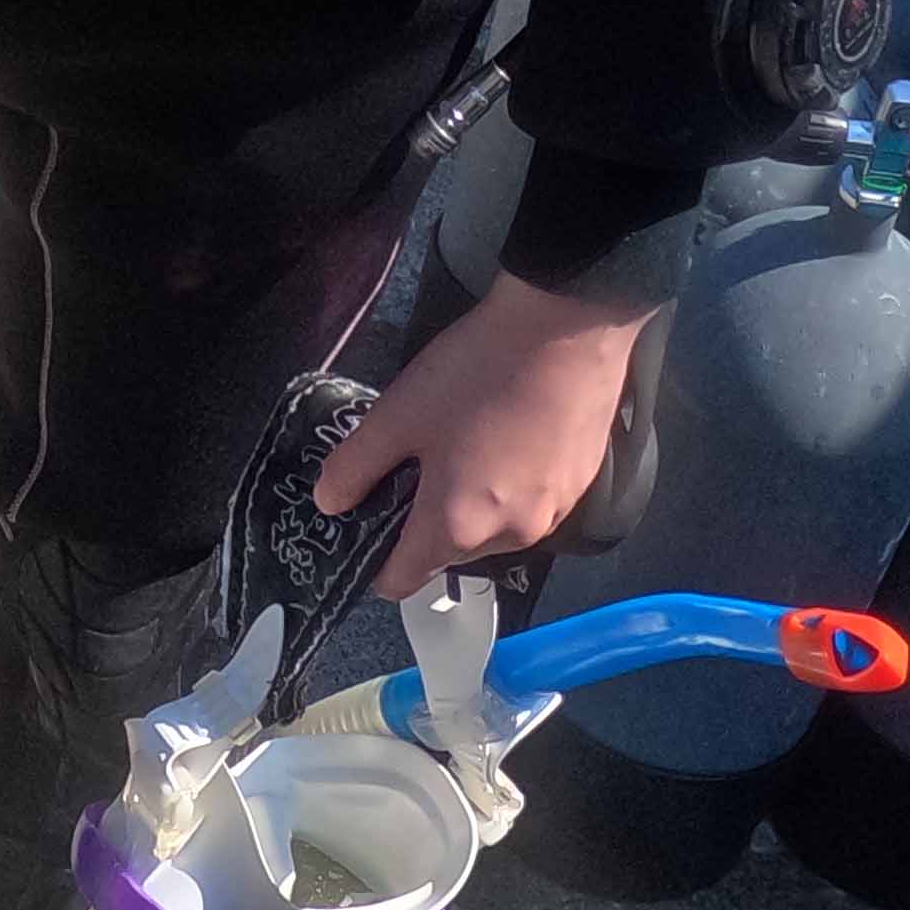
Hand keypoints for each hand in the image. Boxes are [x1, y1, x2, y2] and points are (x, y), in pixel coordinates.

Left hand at [313, 274, 656, 595]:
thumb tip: (328, 503)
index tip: (368, 521)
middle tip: (417, 460)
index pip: (403, 581)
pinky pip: (532, 506)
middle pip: (449, 552)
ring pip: (494, 530)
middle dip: (427, 519)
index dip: (376, 561)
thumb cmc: (476, 372)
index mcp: (458, 526)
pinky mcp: (581, 489)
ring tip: (465, 440)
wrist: (567, 328)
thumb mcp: (398, 412)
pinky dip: (513, 486)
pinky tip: (509, 434)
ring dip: (474, 504)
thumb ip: (355, 466)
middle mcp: (510, 536)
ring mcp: (553, 516)